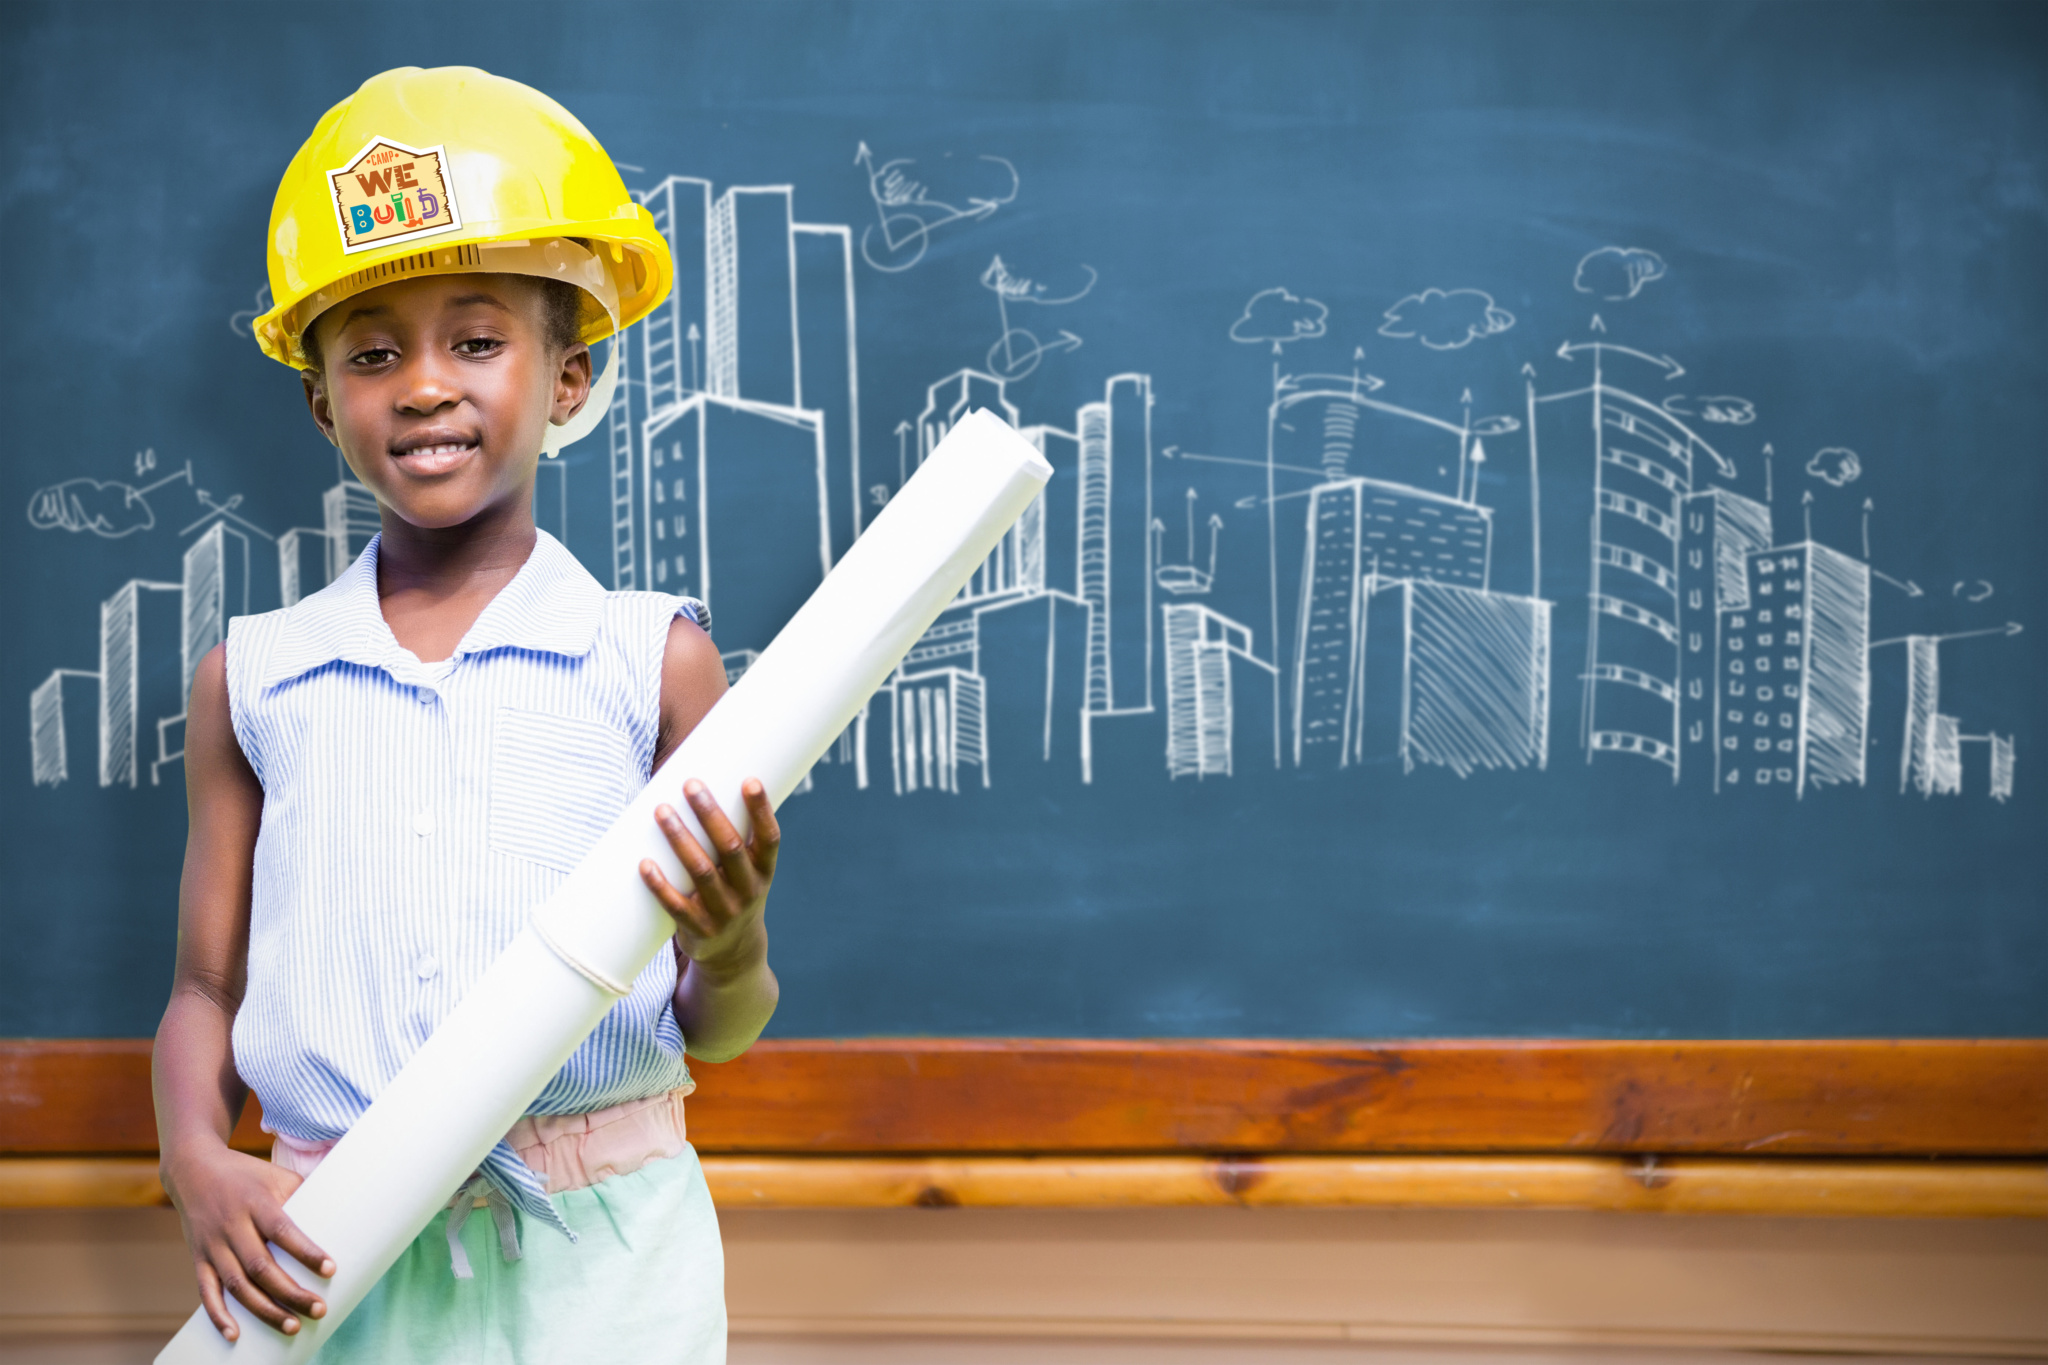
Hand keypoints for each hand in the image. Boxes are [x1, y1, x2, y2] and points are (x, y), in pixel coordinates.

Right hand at [162, 1141, 332, 1340]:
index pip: (283, 1231)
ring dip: (263, 1310)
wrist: (194, 1170)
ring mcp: (212, 1245)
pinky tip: (235, 1335)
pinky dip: (218, 1315)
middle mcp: (232, 1225)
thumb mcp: (276, 1176)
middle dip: (290, 1292)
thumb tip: (343, 1210)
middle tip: (319, 1309)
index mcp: (255, 1203)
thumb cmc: (247, 1175)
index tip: (331, 1270)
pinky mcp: (198, 1259)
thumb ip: (304, 1193)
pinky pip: (206, 1292)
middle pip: (261, 1266)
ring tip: (292, 1327)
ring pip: (237, 1284)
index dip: (306, 1252)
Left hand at [640, 778, 779, 976]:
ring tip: (662, 810)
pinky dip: (659, 885)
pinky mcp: (699, 930)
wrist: (734, 953)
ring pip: (701, 872)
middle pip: (730, 848)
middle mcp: (749, 892)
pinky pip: (676, 906)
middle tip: (691, 785)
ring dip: (680, 839)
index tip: (750, 781)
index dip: (761, 810)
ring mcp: (724, 913)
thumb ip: (734, 838)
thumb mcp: (748, 872)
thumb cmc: (735, 894)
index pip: (769, 838)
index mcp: (764, 872)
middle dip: (709, 814)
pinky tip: (644, 864)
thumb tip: (704, 788)